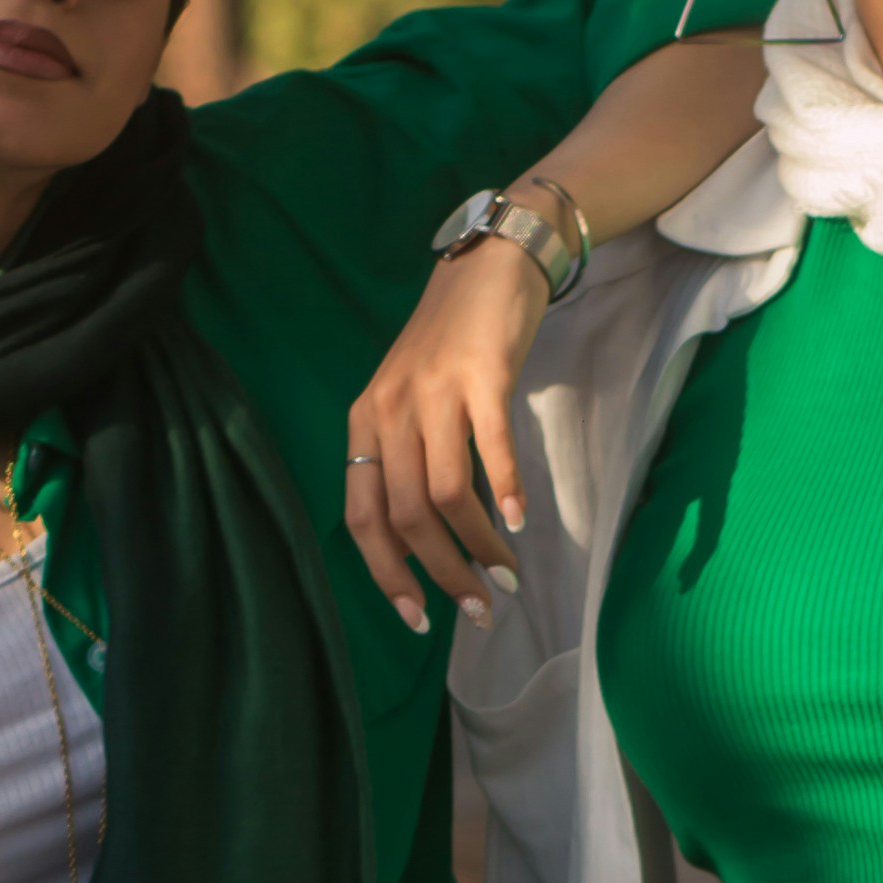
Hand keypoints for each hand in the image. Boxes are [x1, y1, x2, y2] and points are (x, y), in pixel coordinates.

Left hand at [344, 236, 549, 631]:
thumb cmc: (451, 344)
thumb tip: (424, 542)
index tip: (418, 618)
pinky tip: (519, 523)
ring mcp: (434, 391)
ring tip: (506, 576)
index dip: (387, 575)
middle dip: (442, 574)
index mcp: (364, 424)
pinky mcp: (481, 374)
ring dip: (478, 546)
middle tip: (479, 610)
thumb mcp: (409, 402)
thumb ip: (407, 462)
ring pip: (444, 492)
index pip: (362, 518)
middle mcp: (388, 410)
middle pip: (404, 516)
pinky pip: (490, 447)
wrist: (489, 265)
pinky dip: (505, 490)